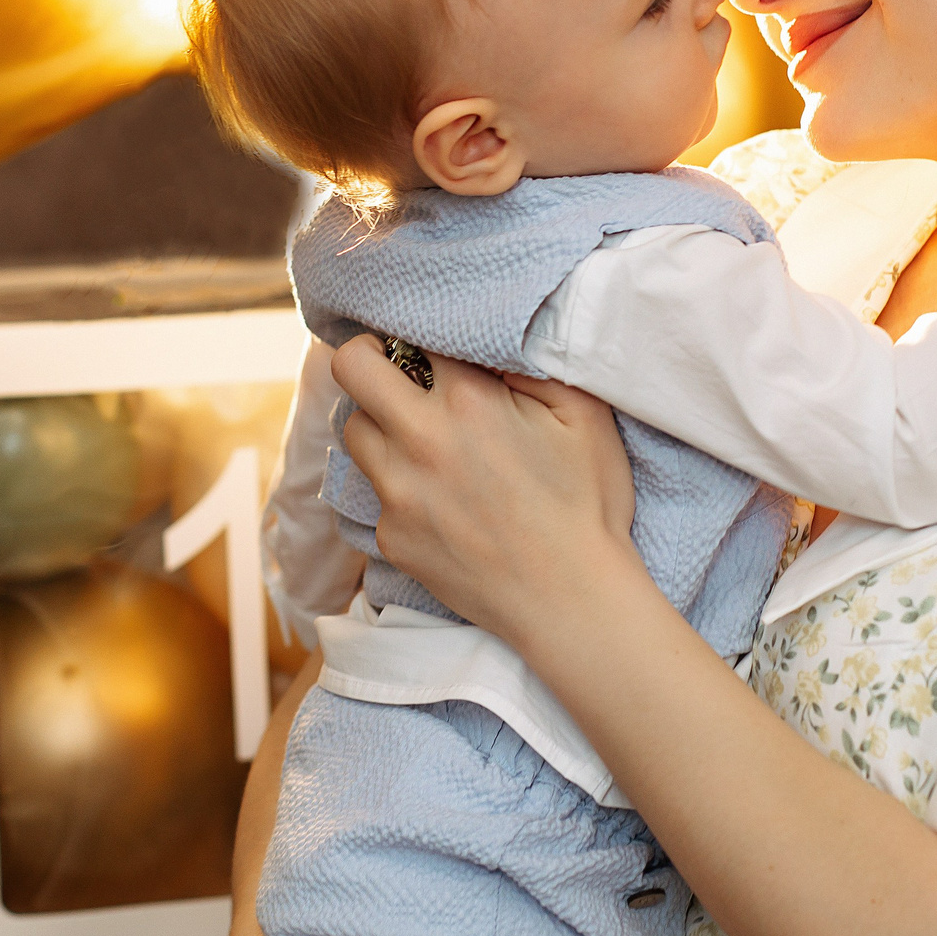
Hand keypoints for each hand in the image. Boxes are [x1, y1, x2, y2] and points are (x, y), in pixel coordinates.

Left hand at [330, 336, 637, 647]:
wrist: (572, 600)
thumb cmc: (586, 505)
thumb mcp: (582, 415)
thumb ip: (532, 364)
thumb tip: (487, 341)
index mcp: (467, 403)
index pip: (407, 336)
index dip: (418, 335)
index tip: (430, 348)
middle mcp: (419, 443)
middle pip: (351, 370)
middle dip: (368, 358)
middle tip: (396, 369)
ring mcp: (398, 495)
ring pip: (355, 433)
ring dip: (380, 424)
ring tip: (422, 437)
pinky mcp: (392, 538)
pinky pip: (376, 494)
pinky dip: (400, 486)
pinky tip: (443, 500)